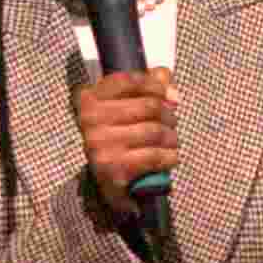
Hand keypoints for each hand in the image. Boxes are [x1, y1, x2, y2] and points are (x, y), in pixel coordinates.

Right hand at [75, 67, 180, 221]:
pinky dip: (169, 157)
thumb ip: (151, 85)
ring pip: (154, 131)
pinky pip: (153, 156)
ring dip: (172, 137)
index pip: (128, 80)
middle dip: (169, 115)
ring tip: (172, 141)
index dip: (154, 85)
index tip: (165, 94)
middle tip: (172, 123)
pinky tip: (170, 157)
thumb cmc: (121, 136)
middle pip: (149, 106)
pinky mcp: (112, 168)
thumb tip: (172, 93)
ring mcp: (100, 145)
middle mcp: (89, 120)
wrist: (109, 182)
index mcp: (89, 98)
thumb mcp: (128, 105)